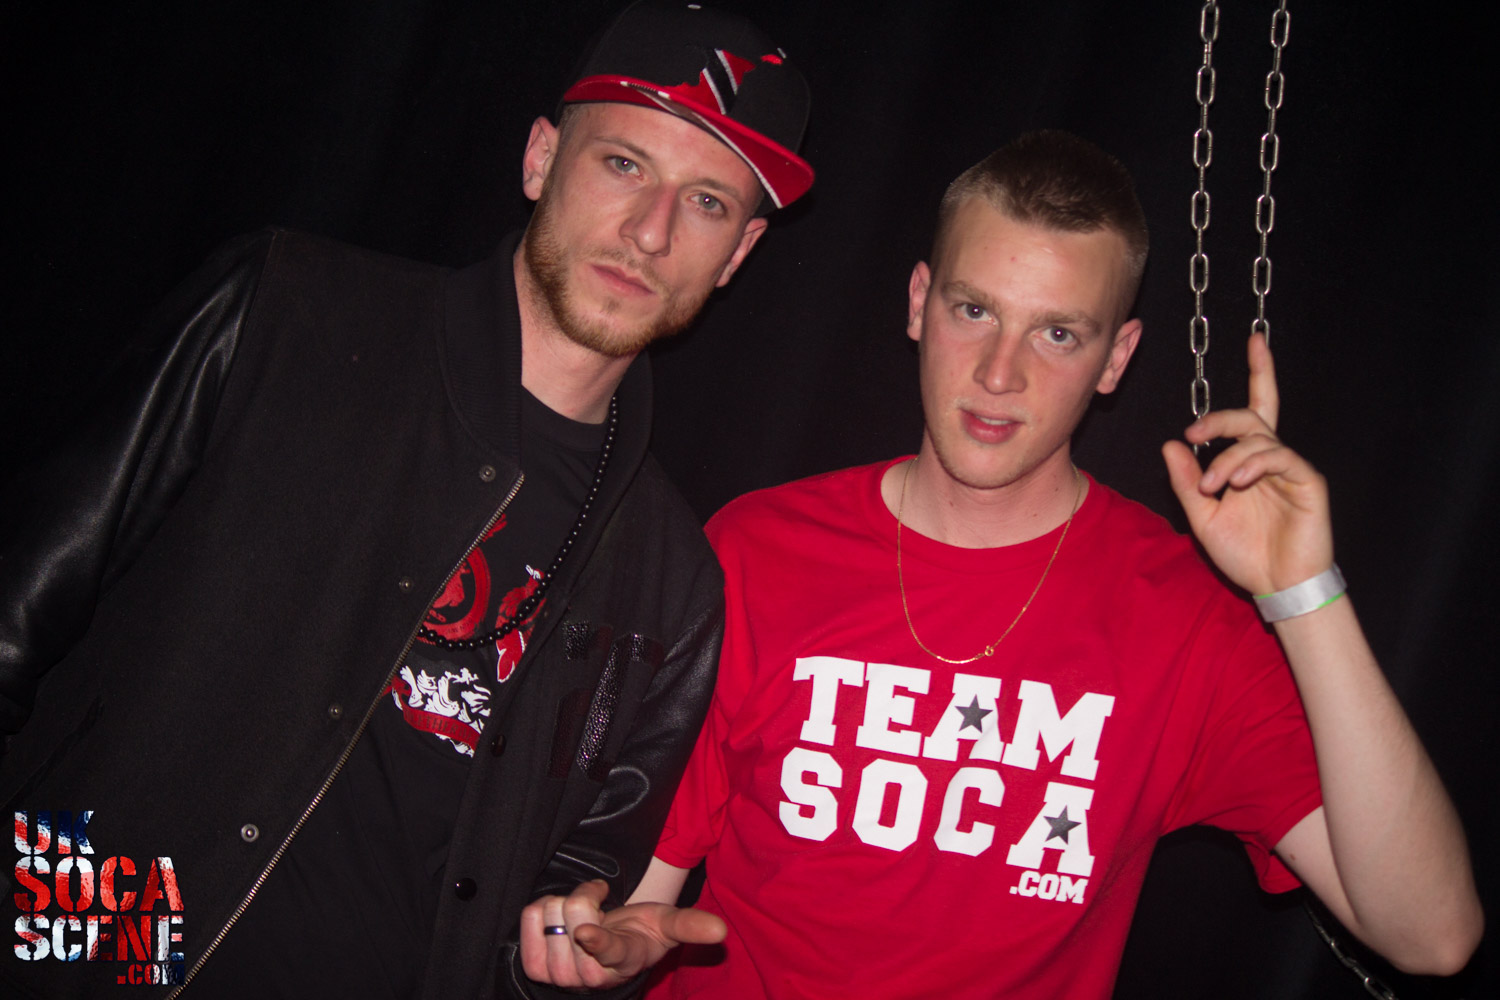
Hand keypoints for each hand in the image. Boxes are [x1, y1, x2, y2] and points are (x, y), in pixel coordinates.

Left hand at [519, 879, 726, 989]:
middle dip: (586, 898)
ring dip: (564, 904)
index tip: (588, 932)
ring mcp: (560, 974)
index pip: (608, 952)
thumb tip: (721, 931)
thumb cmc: (640, 932)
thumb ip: (690, 925)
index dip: (597, 942)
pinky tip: (558, 919)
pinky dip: (541, 908)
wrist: (609, 948)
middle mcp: (590, 975)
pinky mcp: (535, 967)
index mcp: (625, 961)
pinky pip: (528, 919)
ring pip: (550, 915)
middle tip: (598, 908)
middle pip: (575, 918)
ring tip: (580, 915)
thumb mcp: (667, 925)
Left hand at [1161, 333, 1331, 594]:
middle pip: (1252, 416)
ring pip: (1259, 438)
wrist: (1275, 586)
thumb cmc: (1244, 553)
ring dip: (1227, 458)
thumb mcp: (1202, 517)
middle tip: (1195, 433)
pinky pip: (1280, 457)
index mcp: (1249, 462)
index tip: (1253, 341)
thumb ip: (1186, 482)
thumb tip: (1170, 444)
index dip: (1260, 372)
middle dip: (1221, 418)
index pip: (1254, 410)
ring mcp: (1292, 469)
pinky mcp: (1308, 482)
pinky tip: (1236, 483)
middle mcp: (1272, 459)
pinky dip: (1253, 465)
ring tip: (1212, 486)